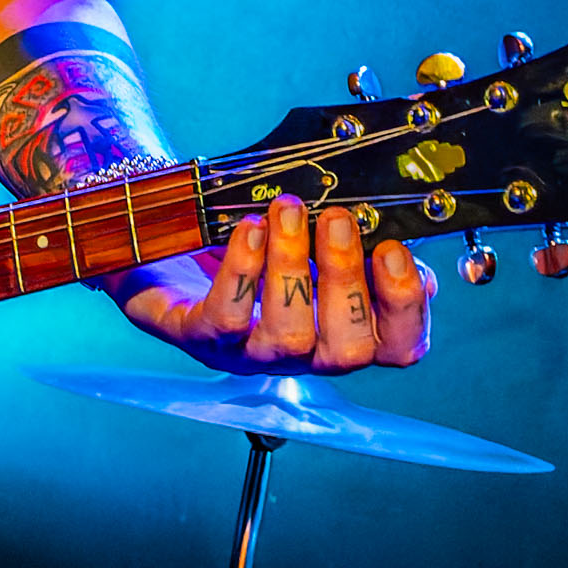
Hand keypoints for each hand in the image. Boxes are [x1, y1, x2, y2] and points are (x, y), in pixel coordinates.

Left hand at [109, 195, 435, 373]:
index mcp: (335, 331)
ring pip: (288, 337)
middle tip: (336, 219)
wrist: (161, 239)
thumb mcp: (307, 240)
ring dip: (293, 268)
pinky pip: (226, 320)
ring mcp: (245, 352)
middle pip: (347, 349)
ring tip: (285, 213)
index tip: (393, 250)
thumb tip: (404, 250)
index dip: (406, 308)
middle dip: (347, 281)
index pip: (397, 347)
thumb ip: (356, 247)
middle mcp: (298, 354)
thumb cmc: (246, 242)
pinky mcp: (195, 336)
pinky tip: (247, 232)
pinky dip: (241, 274)